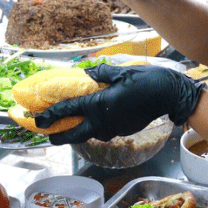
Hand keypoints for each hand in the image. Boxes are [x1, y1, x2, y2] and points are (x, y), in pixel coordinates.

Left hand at [37, 64, 206, 144]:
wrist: (170, 94)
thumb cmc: (146, 80)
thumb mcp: (120, 72)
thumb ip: (100, 73)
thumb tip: (86, 72)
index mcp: (99, 104)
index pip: (68, 112)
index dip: (50, 115)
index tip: (37, 119)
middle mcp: (104, 120)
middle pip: (75, 134)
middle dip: (59, 136)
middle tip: (48, 134)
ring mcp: (115, 128)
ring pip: (90, 134)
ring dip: (78, 132)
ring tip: (71, 126)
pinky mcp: (124, 130)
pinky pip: (104, 131)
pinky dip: (95, 127)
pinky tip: (96, 120)